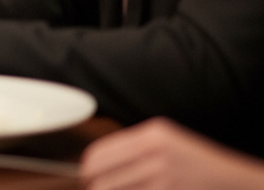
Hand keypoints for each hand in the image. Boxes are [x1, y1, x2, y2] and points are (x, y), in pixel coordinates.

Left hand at [82, 118, 263, 189]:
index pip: (99, 154)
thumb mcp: (166, 141)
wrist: (233, 179)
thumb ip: (133, 147)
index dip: (87, 169)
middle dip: (95, 188)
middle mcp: (156, 153)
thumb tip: (93, 163)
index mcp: (151, 135)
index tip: (86, 177)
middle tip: (96, 188)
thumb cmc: (194, 161)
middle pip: (101, 179)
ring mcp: (164, 176)